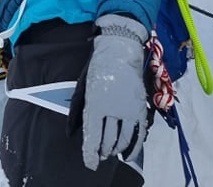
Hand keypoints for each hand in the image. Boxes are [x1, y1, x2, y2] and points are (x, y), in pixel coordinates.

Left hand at [68, 13, 148, 170]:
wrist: (120, 50)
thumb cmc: (99, 67)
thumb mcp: (84, 88)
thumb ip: (79, 111)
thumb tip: (72, 131)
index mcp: (95, 104)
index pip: (92, 137)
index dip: (90, 153)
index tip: (90, 163)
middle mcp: (111, 110)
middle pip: (107, 140)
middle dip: (103, 151)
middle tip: (100, 154)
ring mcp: (127, 110)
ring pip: (122, 139)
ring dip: (116, 149)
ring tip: (111, 151)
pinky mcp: (139, 108)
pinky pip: (138, 133)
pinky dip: (134, 146)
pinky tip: (128, 154)